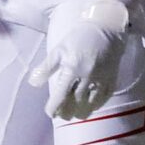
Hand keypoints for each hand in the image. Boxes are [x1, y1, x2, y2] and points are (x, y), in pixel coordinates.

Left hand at [29, 0, 131, 120]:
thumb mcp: (59, 50)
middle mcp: (87, 77)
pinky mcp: (111, 79)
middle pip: (75, 103)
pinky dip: (96, 105)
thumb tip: (33, 83)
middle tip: (62, 115)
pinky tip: (90, 106)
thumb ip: (46, 68)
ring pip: (90, 104)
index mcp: (72, 69)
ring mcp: (101, 79)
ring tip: (75, 114)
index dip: (54, 108)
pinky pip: (104, 98)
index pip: (61, 96)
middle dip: (67, 112)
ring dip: (81, 112)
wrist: (107, 29)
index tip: (50, 113)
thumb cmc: (79, 37)